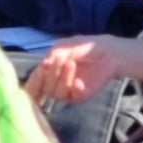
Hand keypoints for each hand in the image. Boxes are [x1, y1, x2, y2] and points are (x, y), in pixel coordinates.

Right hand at [24, 33, 142, 107]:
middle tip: (59, 60)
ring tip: (71, 63)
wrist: (108, 51)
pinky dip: (74, 88)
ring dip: (62, 78)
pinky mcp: (81, 95)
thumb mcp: (64, 46)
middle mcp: (56, 84)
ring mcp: (68, 91)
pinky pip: (72, 97)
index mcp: (49, 73)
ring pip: (56, 93)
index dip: (34, 80)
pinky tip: (79, 81)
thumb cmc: (84, 47)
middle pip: (43, 89)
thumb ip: (53, 54)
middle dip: (50, 75)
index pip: (35, 83)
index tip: (42, 68)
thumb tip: (43, 65)